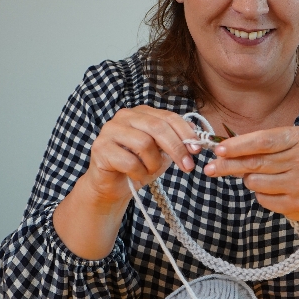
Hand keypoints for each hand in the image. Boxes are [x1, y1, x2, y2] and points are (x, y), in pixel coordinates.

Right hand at [84, 106, 200, 203]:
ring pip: (144, 143)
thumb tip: (195, 129)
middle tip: (187, 166)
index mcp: (142, 113)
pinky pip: (129, 161)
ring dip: (153, 163)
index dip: (185, 133)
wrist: (113, 186)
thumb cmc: (139, 165)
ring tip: (150, 170)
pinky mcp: (100, 148)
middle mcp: (125, 116)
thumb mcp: (163, 152)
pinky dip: (139, 172)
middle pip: (157, 127)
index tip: (197, 150)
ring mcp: (110, 130)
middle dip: (176, 148)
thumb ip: (176, 139)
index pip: (168, 117)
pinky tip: (137, 175)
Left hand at [204, 126, 298, 222]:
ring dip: (251, 181)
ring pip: (255, 183)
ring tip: (265, 179)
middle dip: (228, 165)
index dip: (238, 146)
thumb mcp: (294, 145)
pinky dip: (262, 195)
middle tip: (210, 168)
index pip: (263, 141)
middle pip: (255, 163)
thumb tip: (226, 149)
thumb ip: (266, 145)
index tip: (218, 150)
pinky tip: (276, 192)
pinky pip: (263, 199)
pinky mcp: (298, 205)